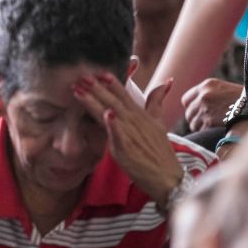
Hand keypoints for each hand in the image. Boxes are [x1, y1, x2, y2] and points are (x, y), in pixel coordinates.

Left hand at [74, 73, 182, 206]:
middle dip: (97, 88)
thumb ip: (156, 102)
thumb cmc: (160, 151)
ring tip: (80, 90)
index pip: (124, 94)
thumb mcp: (159, 123)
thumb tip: (166, 81)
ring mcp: (131, 134)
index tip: (99, 70)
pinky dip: (113, 124)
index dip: (112, 82)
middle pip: (113, 100)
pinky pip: (119, 135)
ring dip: (95, 101)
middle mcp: (134, 121)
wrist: (167, 177)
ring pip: (111, 113)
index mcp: (139, 114)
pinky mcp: (127, 149)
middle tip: (82, 76)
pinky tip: (106, 114)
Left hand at [181, 78, 242, 131]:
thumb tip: (193, 106)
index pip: (186, 99)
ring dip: (200, 126)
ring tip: (212, 125)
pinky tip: (215, 128)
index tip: (196, 111)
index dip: (190, 107)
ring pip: (192, 123)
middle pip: (188, 113)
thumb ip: (207, 94)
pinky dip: (206, 131)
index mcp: (206, 85)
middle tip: (206, 120)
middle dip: (195, 118)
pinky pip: (200, 129)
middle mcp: (203, 96)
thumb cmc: (242, 99)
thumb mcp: (223, 88)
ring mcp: (205, 109)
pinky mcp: (209, 121)